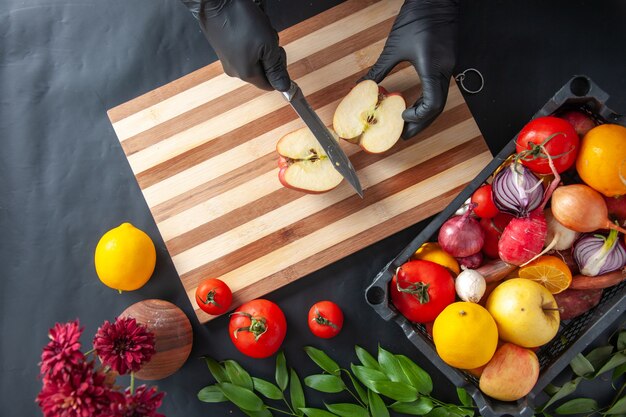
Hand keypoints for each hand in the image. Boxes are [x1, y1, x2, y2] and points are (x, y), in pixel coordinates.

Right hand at [182, 0, 290, 90]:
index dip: (279, 71)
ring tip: (257, 31)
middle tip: (269, 39)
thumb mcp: (268, 45)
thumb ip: (276, 68)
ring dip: (261, 47)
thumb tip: (283, 86)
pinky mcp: (223, 50)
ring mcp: (227, 60)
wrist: (216, 2)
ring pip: (254, 60)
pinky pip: (243, 52)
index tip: (279, 54)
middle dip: (269, 57)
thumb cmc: (240, 20)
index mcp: (246, 74)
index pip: (270, 85)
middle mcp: (234, 71)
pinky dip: (250, 42)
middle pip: (262, 72)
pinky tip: (248, 29)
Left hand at [363, 0, 458, 138]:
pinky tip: (416, 104)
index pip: (432, 104)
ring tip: (408, 123)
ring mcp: (449, 66)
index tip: (400, 117)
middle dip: (421, 123)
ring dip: (425, 114)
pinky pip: (441, 88)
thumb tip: (363, 85)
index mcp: (432, 67)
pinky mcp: (449, 61)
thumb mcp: (394, 47)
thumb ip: (379, 69)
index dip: (417, 117)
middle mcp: (445, 69)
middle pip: (438, 107)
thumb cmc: (416, 18)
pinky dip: (429, 100)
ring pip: (441, 99)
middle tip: (404, 134)